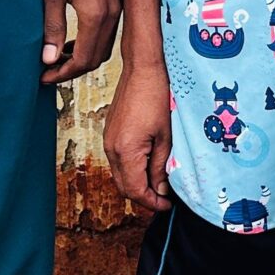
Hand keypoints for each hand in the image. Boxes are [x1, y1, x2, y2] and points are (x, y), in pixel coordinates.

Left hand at [41, 0, 120, 84]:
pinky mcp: (117, 0)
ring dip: (82, 57)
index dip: (63, 73)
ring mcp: (118, 7)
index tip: (43, 77)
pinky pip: (107, 33)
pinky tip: (72, 39)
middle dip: (72, 69)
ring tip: (57, 57)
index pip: (83, 59)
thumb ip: (52, 26)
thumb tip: (50, 59)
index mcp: (96, 15)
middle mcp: (112, 14)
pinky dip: (90, 43)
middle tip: (48, 71)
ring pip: (103, 47)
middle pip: (96, 58)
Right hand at [103, 60, 173, 209]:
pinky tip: (148, 165)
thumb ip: (161, 166)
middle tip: (163, 198)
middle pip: (124, 187)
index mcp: (126, 151)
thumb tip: (160, 189)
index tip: (166, 205)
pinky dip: (131, 169)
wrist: (142, 69)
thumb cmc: (157, 97)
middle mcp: (111, 148)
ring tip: (158, 182)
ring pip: (120, 175)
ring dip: (137, 183)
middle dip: (143, 196)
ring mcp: (108, 140)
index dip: (151, 202)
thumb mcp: (166, 136)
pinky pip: (118, 161)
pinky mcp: (110, 133)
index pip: (135, 190)